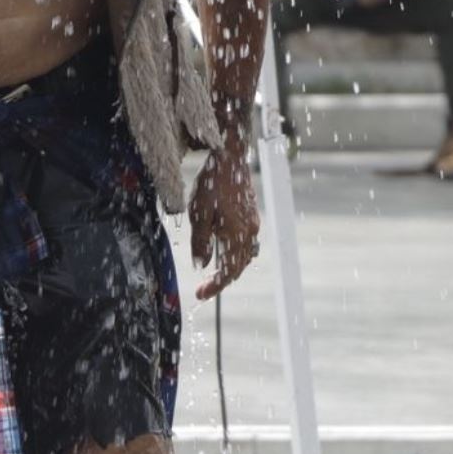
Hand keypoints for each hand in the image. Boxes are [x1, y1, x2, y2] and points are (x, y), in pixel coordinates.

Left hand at [191, 146, 261, 300]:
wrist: (230, 158)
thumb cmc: (212, 184)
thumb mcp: (199, 214)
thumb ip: (201, 242)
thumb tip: (201, 265)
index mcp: (237, 235)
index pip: (229, 271)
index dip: (215, 286)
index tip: (200, 295)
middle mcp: (250, 232)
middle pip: (239, 266)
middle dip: (221, 280)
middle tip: (203, 288)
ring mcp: (253, 223)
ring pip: (243, 255)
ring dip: (229, 267)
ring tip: (213, 273)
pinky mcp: (251, 215)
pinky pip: (245, 242)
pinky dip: (234, 253)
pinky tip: (222, 248)